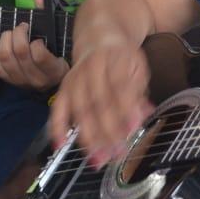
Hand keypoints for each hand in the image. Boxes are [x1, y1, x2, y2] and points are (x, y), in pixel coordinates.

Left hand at [0, 0, 68, 91]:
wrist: (51, 82)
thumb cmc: (57, 56)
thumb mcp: (59, 40)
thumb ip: (49, 16)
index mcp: (54, 70)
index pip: (39, 55)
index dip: (36, 42)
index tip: (38, 38)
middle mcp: (37, 79)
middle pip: (20, 51)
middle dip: (19, 33)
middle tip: (22, 28)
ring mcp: (21, 81)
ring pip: (5, 56)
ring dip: (7, 39)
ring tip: (12, 34)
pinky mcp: (8, 81)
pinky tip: (7, 47)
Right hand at [48, 36, 152, 166]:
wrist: (99, 39)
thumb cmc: (122, 59)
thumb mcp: (138, 69)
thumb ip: (139, 94)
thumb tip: (142, 116)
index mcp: (117, 59)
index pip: (121, 86)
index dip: (127, 109)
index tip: (134, 129)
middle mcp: (94, 67)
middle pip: (100, 102)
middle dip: (109, 131)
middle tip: (117, 154)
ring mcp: (76, 77)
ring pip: (81, 109)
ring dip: (88, 137)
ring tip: (98, 159)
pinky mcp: (64, 86)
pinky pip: (58, 108)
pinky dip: (57, 126)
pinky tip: (60, 145)